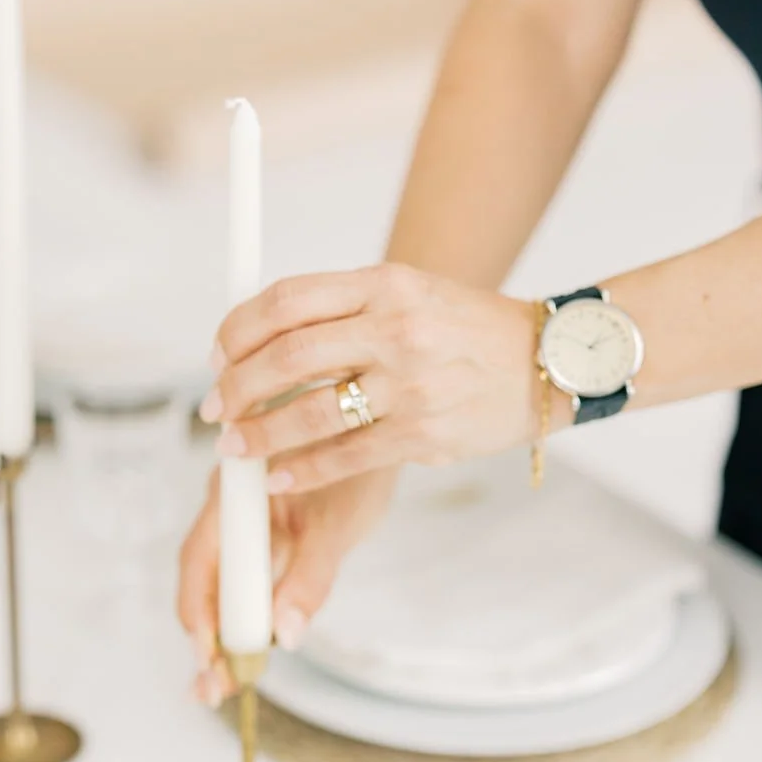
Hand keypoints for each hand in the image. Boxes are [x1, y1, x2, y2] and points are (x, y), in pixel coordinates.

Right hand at [177, 468, 396, 702]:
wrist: (375, 429)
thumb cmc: (357, 467)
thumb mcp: (337, 525)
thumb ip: (310, 577)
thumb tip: (285, 637)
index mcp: (233, 493)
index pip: (200, 563)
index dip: (201, 615)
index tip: (210, 660)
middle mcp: (226, 510)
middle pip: (203, 581)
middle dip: (205, 639)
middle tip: (212, 691)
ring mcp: (241, 526)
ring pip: (220, 587)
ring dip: (221, 636)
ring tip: (222, 688)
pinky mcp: (261, 540)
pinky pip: (243, 584)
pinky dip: (243, 621)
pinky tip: (246, 656)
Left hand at [198, 264, 539, 494]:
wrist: (548, 360)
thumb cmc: (467, 328)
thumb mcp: (409, 292)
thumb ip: (343, 307)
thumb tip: (260, 338)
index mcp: (384, 284)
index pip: (287, 300)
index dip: (237, 330)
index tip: (216, 356)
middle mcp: (395, 328)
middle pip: (287, 356)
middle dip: (236, 387)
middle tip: (212, 408)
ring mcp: (410, 383)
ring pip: (309, 413)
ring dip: (258, 434)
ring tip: (233, 447)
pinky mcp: (423, 433)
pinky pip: (345, 456)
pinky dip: (301, 471)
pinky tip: (277, 478)